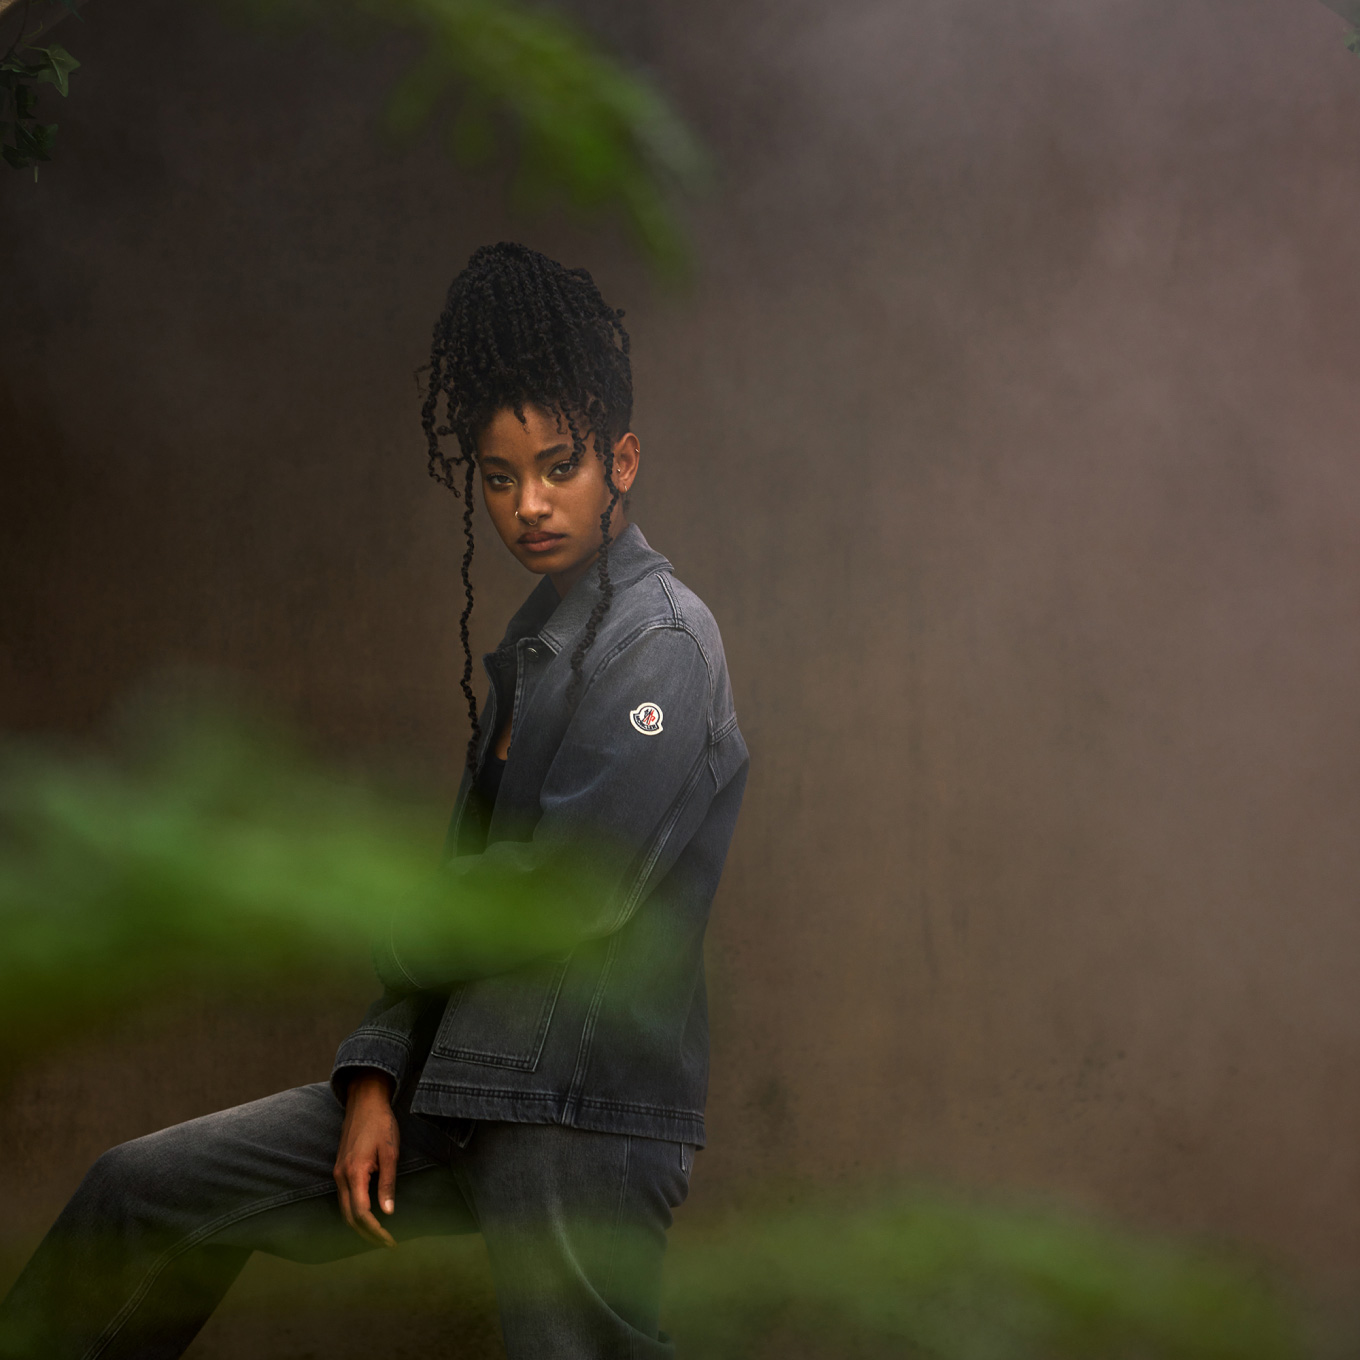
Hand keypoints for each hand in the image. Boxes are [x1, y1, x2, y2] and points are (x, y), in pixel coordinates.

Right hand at [334, 1071, 399, 1246]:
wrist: (365, 1101)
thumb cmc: (381, 1124)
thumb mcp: (390, 1152)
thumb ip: (387, 1183)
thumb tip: (388, 1213)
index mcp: (354, 1173)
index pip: (362, 1214)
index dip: (375, 1231)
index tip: (390, 1242)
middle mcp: (341, 1176)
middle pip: (350, 1217)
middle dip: (367, 1234)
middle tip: (386, 1244)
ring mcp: (338, 1173)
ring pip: (345, 1210)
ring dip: (360, 1226)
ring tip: (379, 1236)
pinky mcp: (340, 1169)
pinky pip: (345, 1199)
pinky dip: (355, 1213)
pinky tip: (369, 1217)